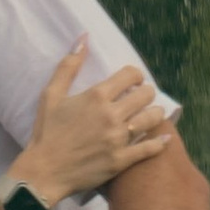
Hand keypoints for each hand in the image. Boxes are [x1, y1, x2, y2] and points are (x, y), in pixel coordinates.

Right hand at [15, 44, 170, 209]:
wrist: (44, 171)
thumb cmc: (47, 131)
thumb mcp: (51, 94)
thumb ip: (68, 66)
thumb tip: (84, 38)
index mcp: (96, 96)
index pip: (131, 75)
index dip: (135, 75)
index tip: (132, 82)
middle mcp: (111, 115)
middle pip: (146, 95)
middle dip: (146, 93)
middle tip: (140, 98)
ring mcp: (119, 138)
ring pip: (153, 118)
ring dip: (155, 114)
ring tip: (150, 115)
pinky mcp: (122, 160)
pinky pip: (150, 148)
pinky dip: (161, 142)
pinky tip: (165, 138)